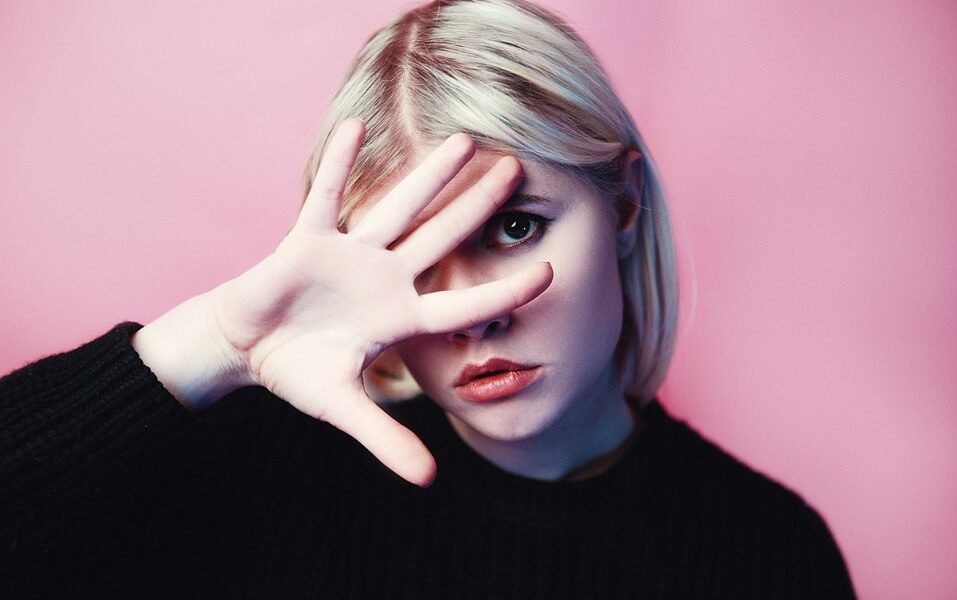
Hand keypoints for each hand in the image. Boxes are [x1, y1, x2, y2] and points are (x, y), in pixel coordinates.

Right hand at [142, 118, 552, 485]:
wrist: (246, 349)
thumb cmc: (297, 372)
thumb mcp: (343, 408)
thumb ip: (386, 440)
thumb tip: (429, 482)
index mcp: (399, 316)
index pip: (464, 302)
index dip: (504, 288)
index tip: (549, 271)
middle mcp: (384, 278)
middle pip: (441, 237)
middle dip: (476, 206)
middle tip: (518, 169)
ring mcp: (350, 254)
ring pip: (396, 209)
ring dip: (427, 176)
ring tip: (463, 140)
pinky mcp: (307, 239)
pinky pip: (324, 196)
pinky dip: (337, 165)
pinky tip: (356, 130)